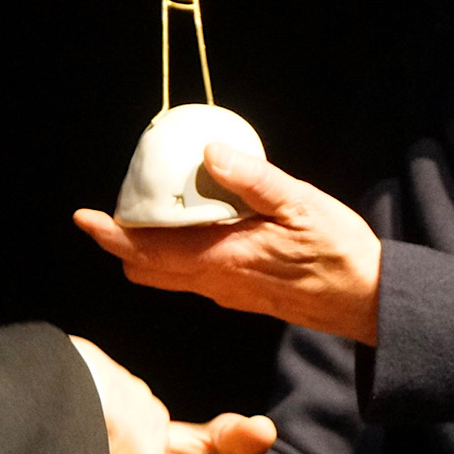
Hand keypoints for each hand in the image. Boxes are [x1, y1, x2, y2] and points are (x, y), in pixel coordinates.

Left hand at [72, 143, 382, 344]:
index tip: (85, 217)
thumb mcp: (302, 204)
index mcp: (223, 260)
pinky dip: (176, 251)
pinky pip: (192, 275)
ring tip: (150, 208)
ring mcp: (227, 293)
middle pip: (147, 268)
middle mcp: (216, 283)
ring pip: (168, 274)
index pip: (150, 251)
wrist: (368, 300)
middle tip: (118, 205)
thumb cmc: (339, 252)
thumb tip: (209, 153)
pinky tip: (194, 223)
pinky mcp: (240, 294)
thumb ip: (254, 179)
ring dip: (149, 246)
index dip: (112, 235)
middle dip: (123, 240)